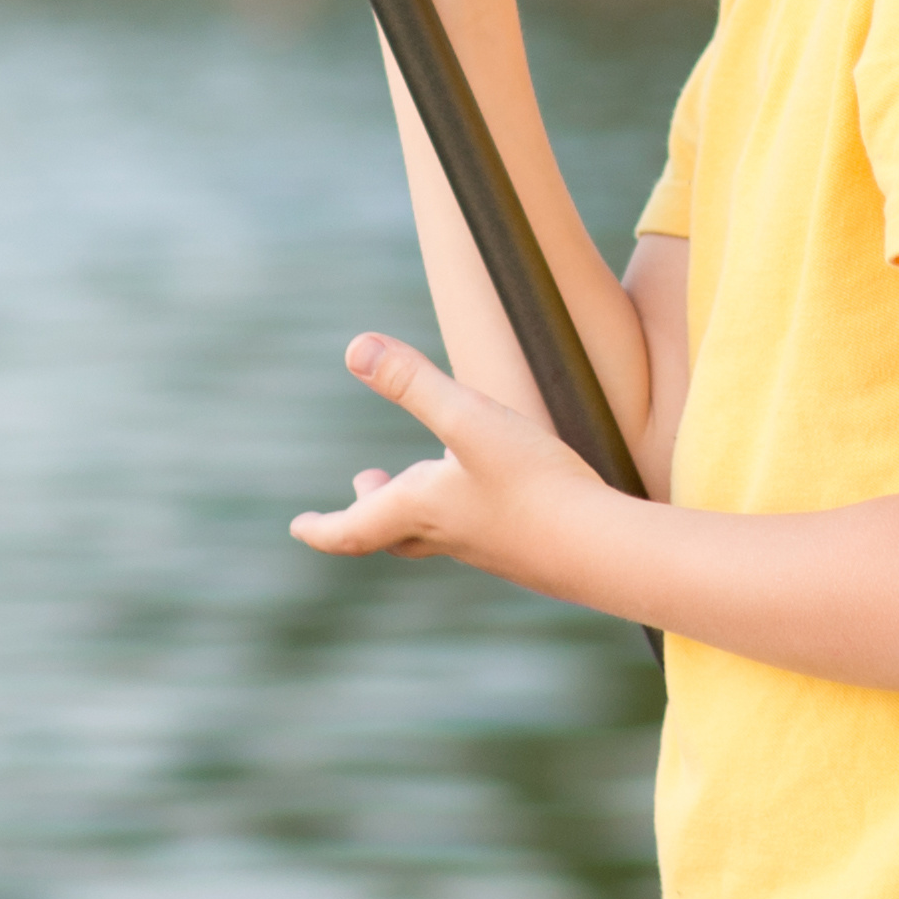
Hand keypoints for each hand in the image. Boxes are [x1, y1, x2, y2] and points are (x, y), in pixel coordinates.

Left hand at [299, 329, 613, 579]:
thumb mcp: (468, 419)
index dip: (321, 527)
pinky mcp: (523, 551)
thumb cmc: (532, 483)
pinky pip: (478, 533)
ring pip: (435, 532)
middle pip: (391, 532)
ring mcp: (486, 548)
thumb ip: (414, 383)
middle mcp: (447, 533)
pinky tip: (490, 491)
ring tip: (422, 480)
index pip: (352, 529)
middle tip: (360, 487)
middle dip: (368, 511)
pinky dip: (463, 512)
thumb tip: (354, 348)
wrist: (601, 550)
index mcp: (421, 508)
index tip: (298, 527)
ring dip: (415, 508)